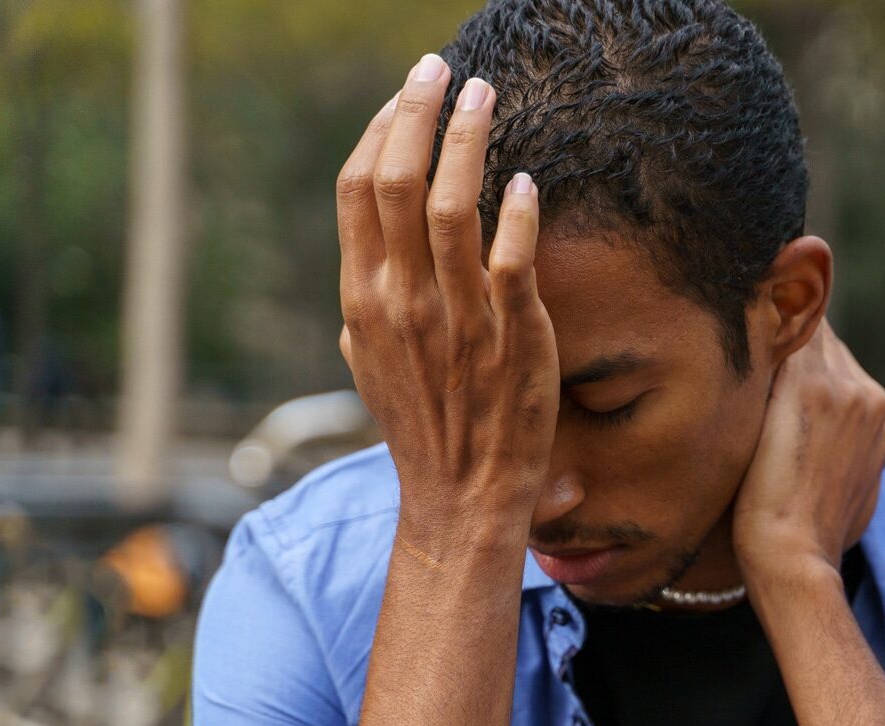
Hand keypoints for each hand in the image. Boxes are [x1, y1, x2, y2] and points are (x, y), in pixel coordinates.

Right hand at [335, 54, 556, 544]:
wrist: (461, 497)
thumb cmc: (422, 426)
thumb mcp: (371, 362)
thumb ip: (367, 302)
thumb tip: (367, 253)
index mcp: (362, 300)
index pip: (358, 191)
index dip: (382, 130)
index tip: (408, 92)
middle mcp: (401, 301)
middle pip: (398, 181)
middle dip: (420, 112)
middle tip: (444, 69)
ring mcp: (456, 319)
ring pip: (453, 205)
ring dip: (469, 140)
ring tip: (487, 97)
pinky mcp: (511, 337)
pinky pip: (512, 259)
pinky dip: (518, 212)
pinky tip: (526, 180)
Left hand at [733, 320, 884, 582]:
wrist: (796, 557)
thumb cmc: (819, 533)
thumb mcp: (864, 487)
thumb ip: (881, 441)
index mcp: (880, 410)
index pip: (837, 354)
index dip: (800, 356)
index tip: (764, 365)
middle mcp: (866, 393)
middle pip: (821, 337)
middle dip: (783, 340)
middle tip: (738, 347)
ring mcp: (839, 388)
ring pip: (802, 330)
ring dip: (767, 333)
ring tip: (728, 344)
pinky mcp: (804, 389)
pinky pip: (783, 336)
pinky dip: (757, 336)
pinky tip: (724, 343)